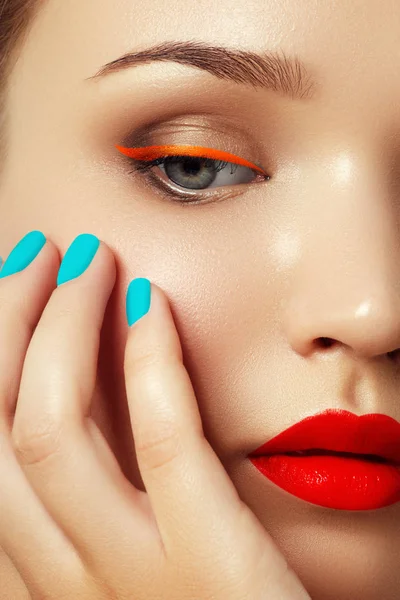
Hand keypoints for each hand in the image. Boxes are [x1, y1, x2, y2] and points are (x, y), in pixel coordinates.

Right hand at [0, 232, 309, 598]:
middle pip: (4, 431)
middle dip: (10, 324)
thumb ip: (95, 509)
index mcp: (48, 580)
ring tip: (90, 260)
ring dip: (62, 326)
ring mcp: (134, 585)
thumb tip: (75, 403)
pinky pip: (162, 447)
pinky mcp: (211, 575)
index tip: (21, 288)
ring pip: (53, 433)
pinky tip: (152, 301)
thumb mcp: (129, 569)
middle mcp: (69, 586)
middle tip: (45, 255)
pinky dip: (147, 363)